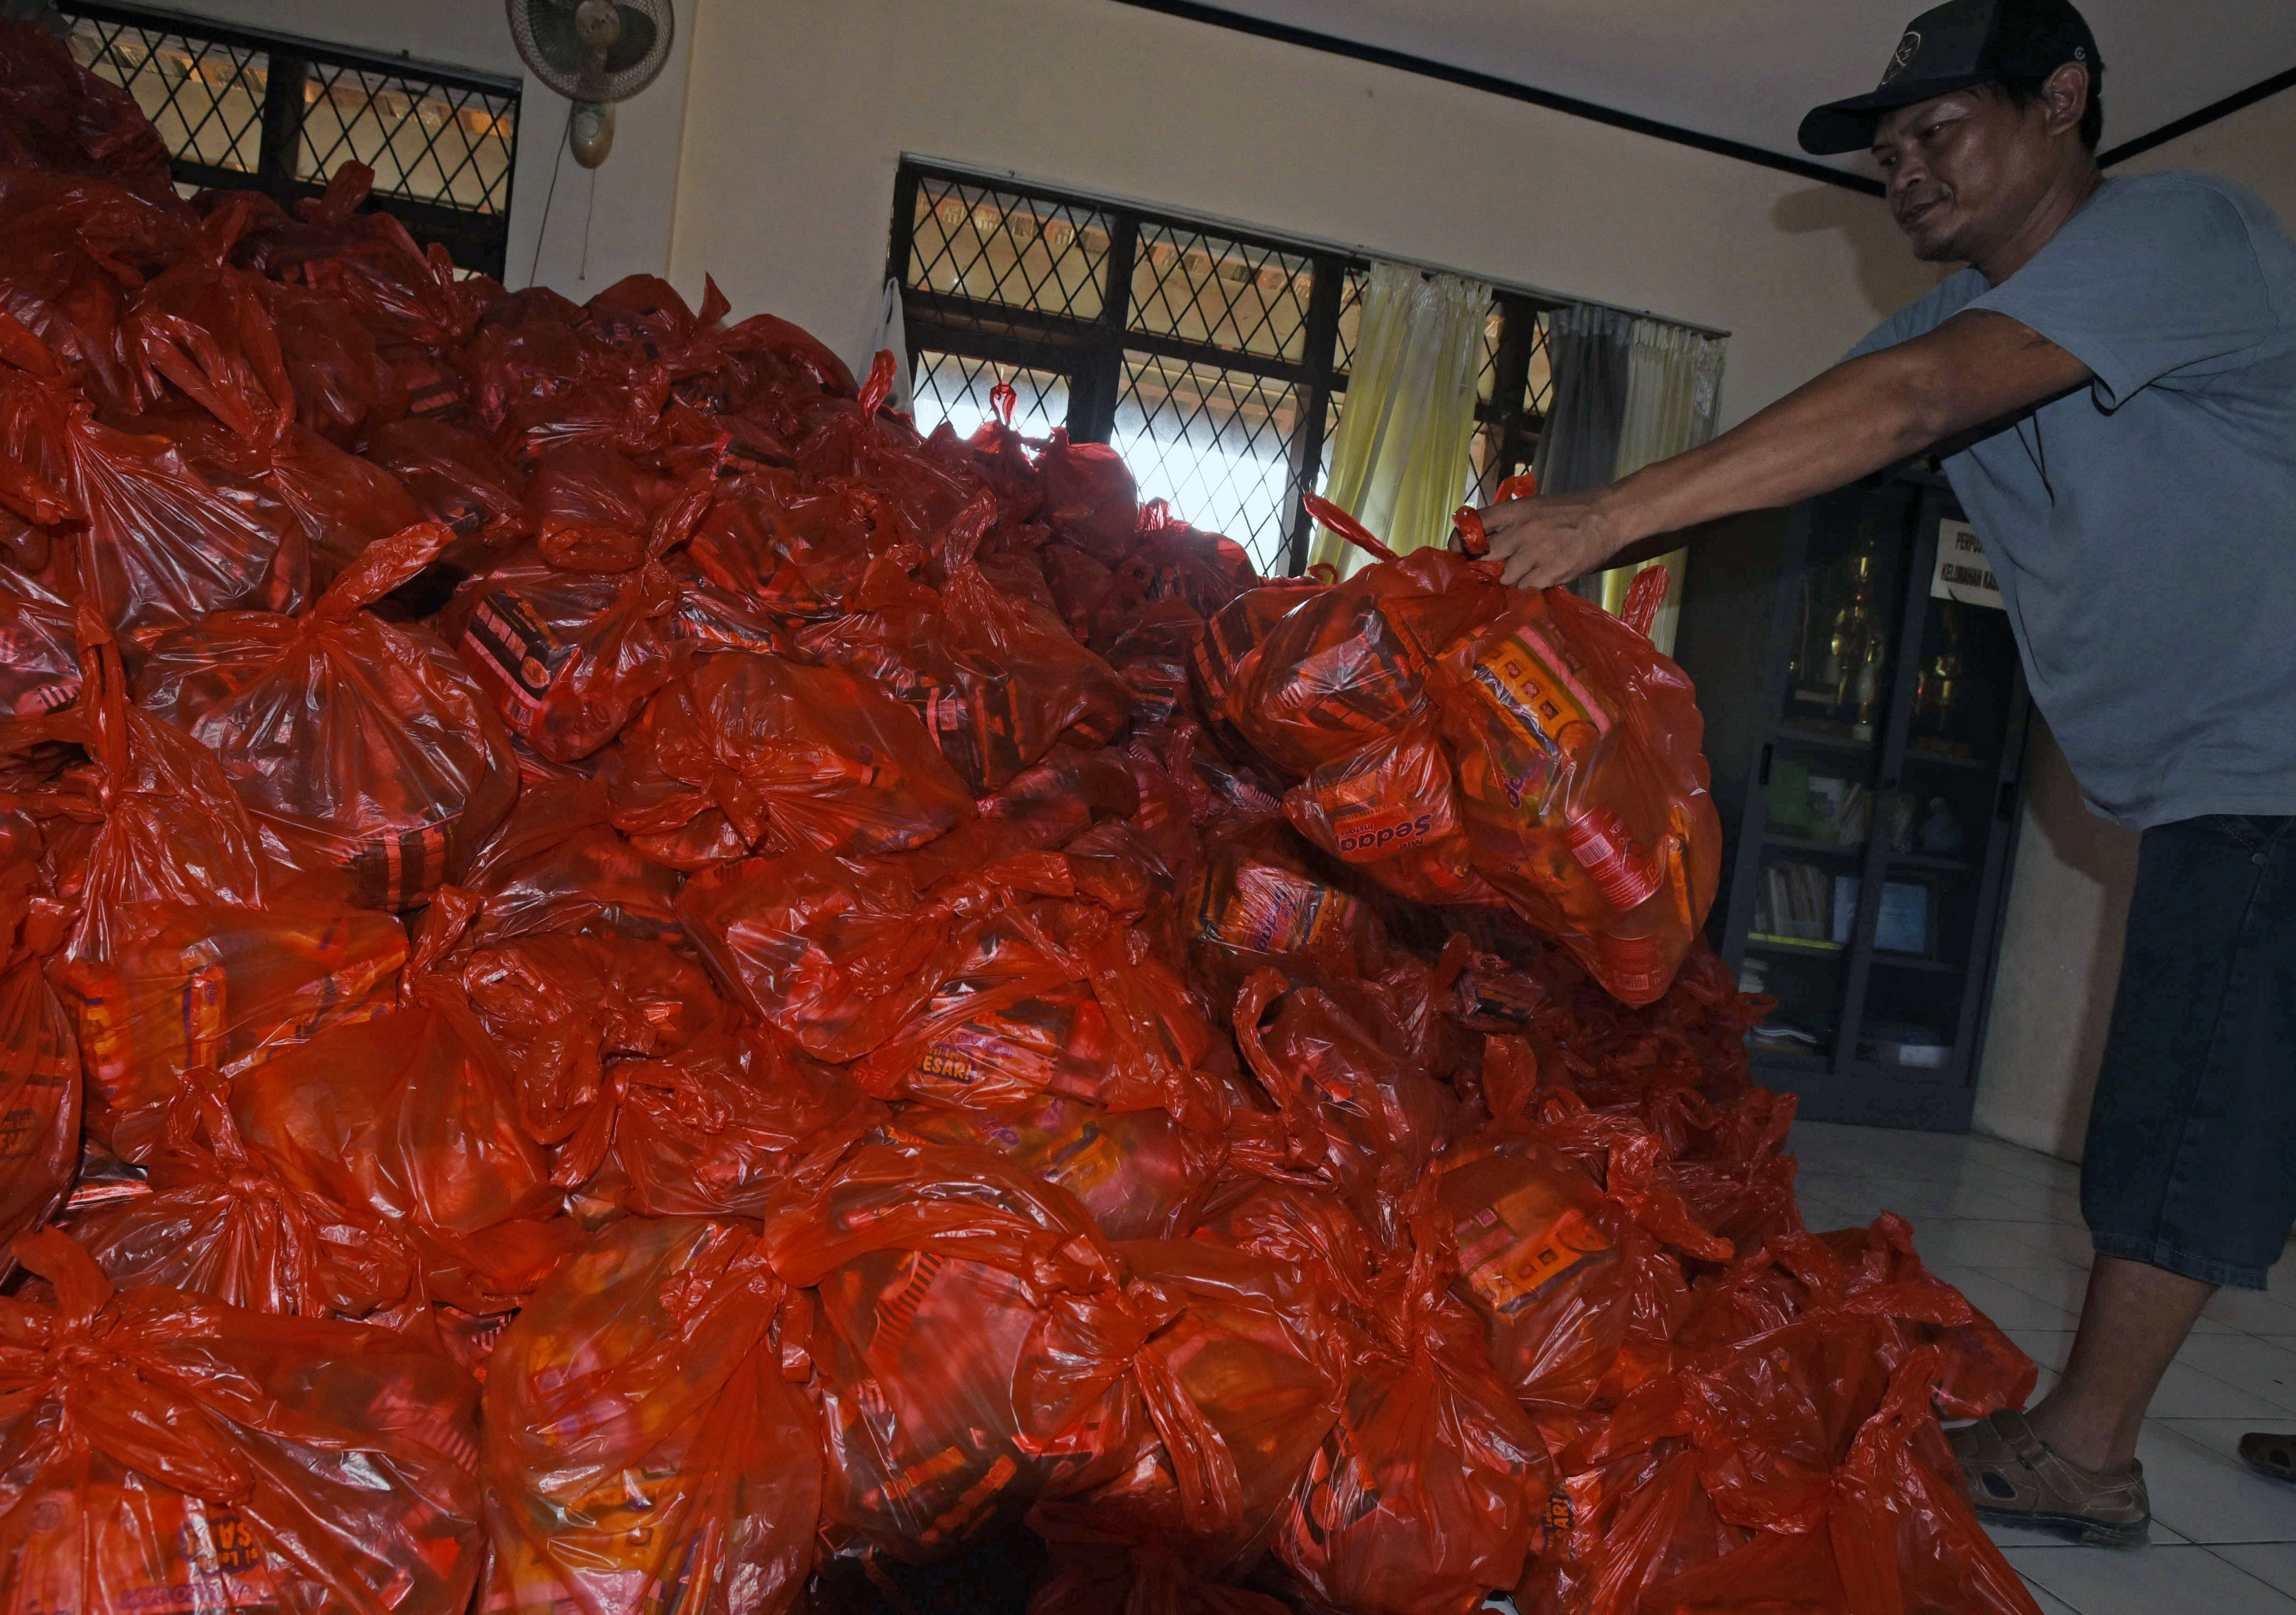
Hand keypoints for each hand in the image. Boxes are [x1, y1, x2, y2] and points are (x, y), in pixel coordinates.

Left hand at [1467, 488, 1627, 588]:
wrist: (1607, 516)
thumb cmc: (1568, 513)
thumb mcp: (1534, 507)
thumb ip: (1508, 522)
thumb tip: (1481, 544)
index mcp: (1515, 511)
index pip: (1475, 524)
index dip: (1461, 540)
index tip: (1459, 552)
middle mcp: (1522, 530)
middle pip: (1486, 556)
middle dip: (1488, 566)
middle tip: (1495, 569)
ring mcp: (1537, 551)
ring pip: (1506, 577)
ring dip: (1512, 579)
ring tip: (1528, 571)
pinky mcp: (1552, 571)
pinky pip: (1527, 587)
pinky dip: (1530, 587)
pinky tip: (1541, 577)